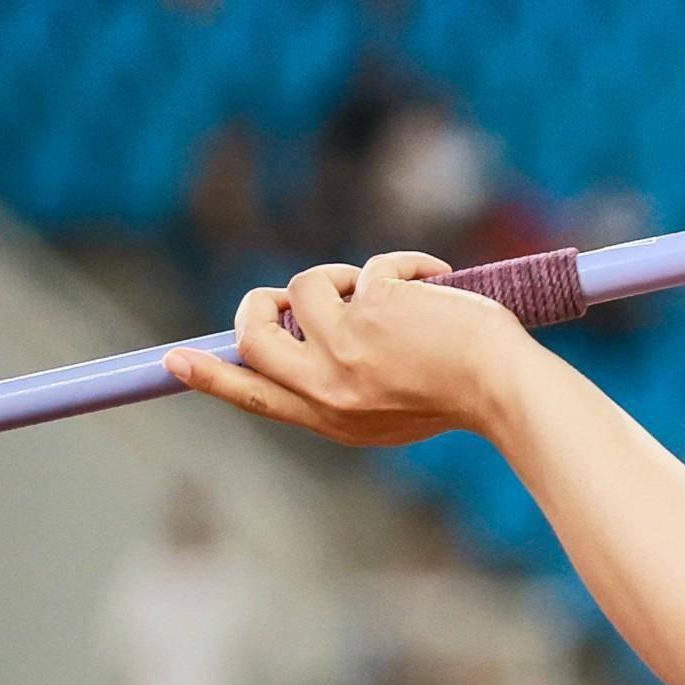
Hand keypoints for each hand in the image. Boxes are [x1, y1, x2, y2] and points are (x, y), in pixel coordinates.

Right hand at [164, 253, 527, 447]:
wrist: (509, 390)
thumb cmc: (464, 397)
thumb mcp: (391, 409)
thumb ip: (344, 382)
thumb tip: (305, 331)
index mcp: (332, 419)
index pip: (254, 395)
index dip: (212, 376)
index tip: (174, 360)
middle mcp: (328, 387)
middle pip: (255, 335)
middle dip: (259, 304)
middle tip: (289, 293)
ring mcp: (346, 346)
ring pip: (307, 287)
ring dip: (341, 276)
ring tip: (393, 289)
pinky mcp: (372, 307)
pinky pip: (370, 267)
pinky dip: (407, 265)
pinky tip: (441, 282)